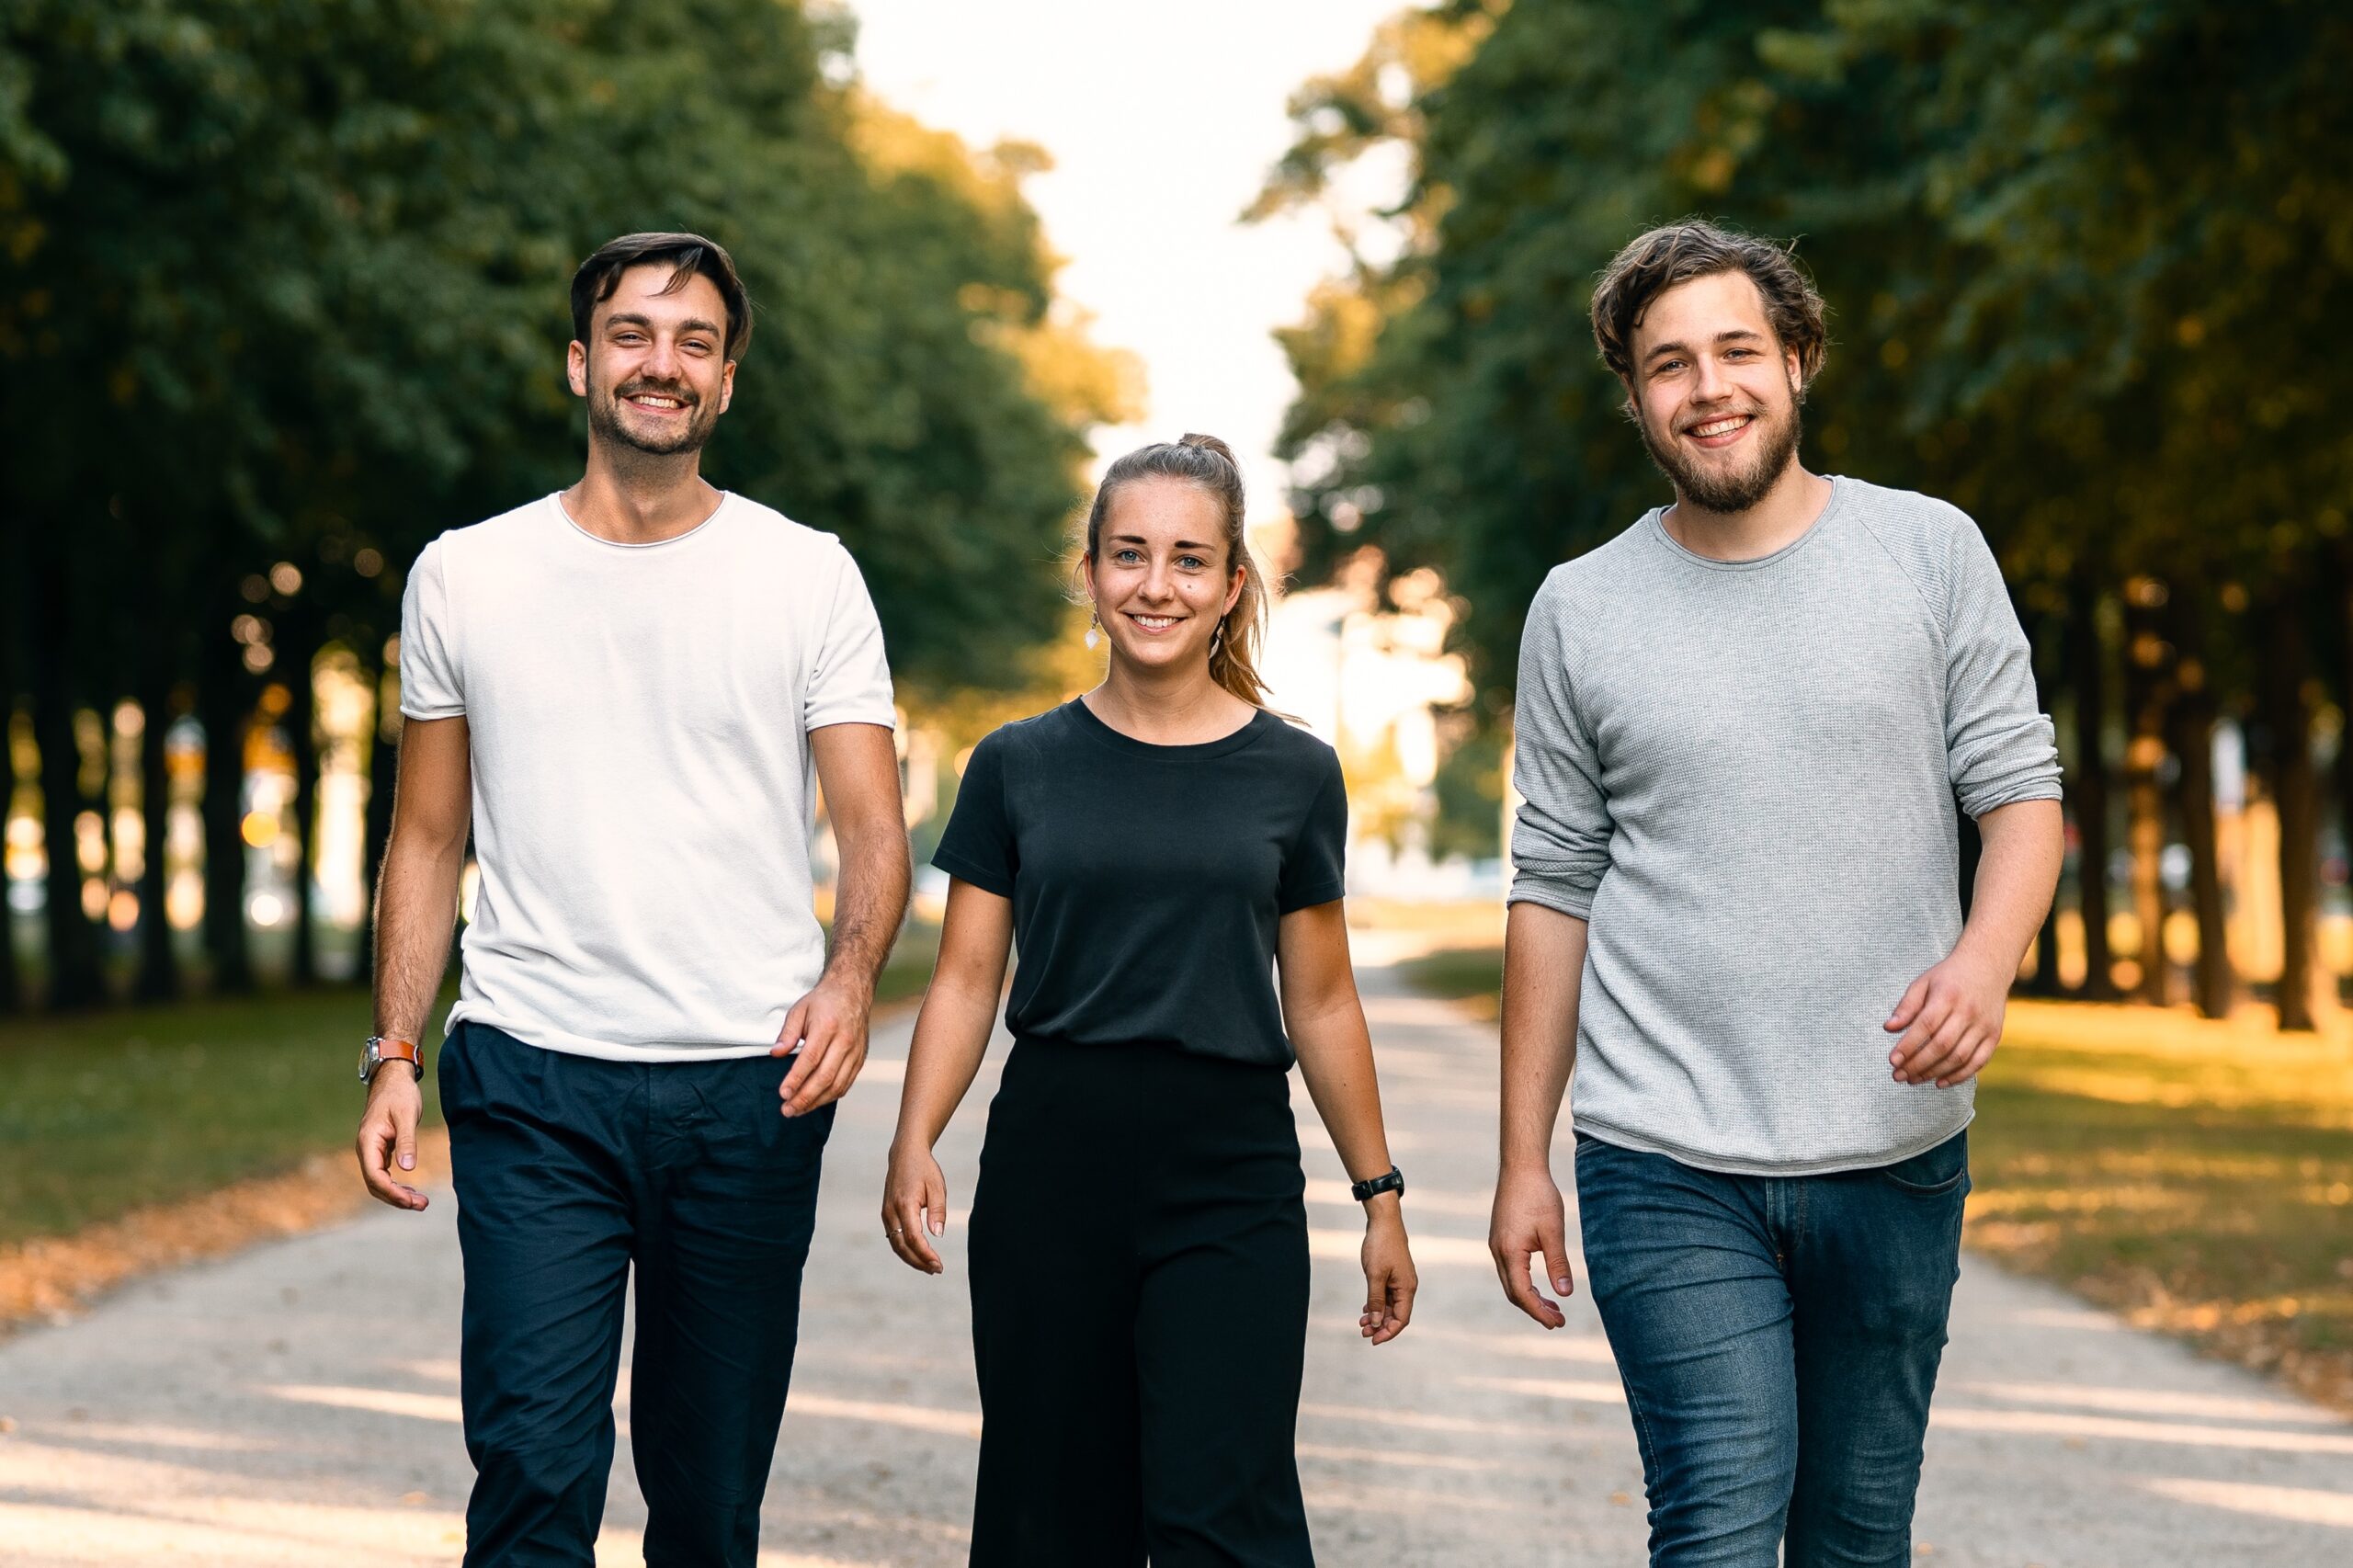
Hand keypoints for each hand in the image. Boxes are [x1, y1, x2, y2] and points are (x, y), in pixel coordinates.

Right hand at [355, 1070, 428, 1211]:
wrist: (393, 1078)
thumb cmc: (399, 1094)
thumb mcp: (406, 1115)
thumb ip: (407, 1141)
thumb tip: (408, 1169)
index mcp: (368, 1142)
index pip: (375, 1176)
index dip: (391, 1192)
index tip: (411, 1200)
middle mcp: (365, 1149)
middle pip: (375, 1184)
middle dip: (396, 1198)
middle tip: (422, 1205)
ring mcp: (371, 1150)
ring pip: (379, 1181)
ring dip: (397, 1194)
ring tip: (420, 1203)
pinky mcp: (380, 1150)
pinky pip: (384, 1174)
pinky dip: (396, 1185)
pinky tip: (411, 1190)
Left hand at [773, 971, 873, 1116]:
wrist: (853, 991)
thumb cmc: (823, 1001)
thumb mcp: (799, 1009)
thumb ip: (787, 1033)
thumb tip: (776, 1054)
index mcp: (828, 1026)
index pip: (811, 1059)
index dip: (796, 1079)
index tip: (783, 1093)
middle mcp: (845, 1041)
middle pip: (825, 1077)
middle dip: (804, 1097)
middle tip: (787, 1110)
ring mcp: (855, 1052)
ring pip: (837, 1084)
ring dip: (816, 1102)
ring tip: (798, 1110)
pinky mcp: (860, 1059)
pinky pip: (846, 1083)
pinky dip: (830, 1096)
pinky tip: (815, 1102)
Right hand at [882, 1138, 947, 1273]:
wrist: (905, 1154)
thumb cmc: (924, 1169)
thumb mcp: (937, 1186)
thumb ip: (937, 1211)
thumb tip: (937, 1235)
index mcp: (904, 1204)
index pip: (913, 1237)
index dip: (925, 1254)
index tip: (938, 1264)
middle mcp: (891, 1211)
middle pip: (901, 1246)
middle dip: (919, 1261)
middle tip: (937, 1270)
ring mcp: (886, 1213)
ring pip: (896, 1245)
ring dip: (912, 1258)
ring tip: (930, 1266)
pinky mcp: (886, 1214)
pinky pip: (894, 1238)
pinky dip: (905, 1250)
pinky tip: (919, 1254)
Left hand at [1358, 1197, 1416, 1344]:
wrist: (1384, 1222)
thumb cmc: (1380, 1246)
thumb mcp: (1375, 1275)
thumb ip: (1376, 1300)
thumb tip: (1377, 1323)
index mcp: (1406, 1288)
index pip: (1401, 1319)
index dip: (1388, 1332)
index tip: (1373, 1340)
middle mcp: (1407, 1287)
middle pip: (1396, 1315)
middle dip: (1380, 1326)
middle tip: (1362, 1331)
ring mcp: (1400, 1281)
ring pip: (1391, 1306)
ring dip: (1377, 1316)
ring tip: (1361, 1322)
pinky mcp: (1394, 1275)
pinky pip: (1387, 1296)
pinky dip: (1377, 1304)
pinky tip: (1366, 1309)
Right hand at [1490, 1163, 1572, 1328]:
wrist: (1520, 1168)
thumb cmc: (1538, 1196)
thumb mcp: (1553, 1231)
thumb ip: (1558, 1264)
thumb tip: (1566, 1293)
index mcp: (1509, 1252)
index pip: (1522, 1294)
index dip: (1539, 1312)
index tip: (1558, 1323)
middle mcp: (1498, 1251)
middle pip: (1513, 1292)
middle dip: (1535, 1309)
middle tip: (1559, 1320)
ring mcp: (1496, 1245)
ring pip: (1510, 1282)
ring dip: (1530, 1297)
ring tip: (1553, 1306)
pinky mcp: (1500, 1238)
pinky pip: (1509, 1269)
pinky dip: (1524, 1283)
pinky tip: (1540, 1283)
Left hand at [1885, 947, 2009, 1086]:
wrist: (1988, 966)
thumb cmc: (1949, 977)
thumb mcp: (1923, 982)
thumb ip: (1906, 1006)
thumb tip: (1888, 1028)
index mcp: (1948, 996)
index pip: (1926, 1025)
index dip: (1908, 1045)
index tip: (1892, 1060)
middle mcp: (1968, 1012)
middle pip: (1942, 1045)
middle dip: (1917, 1064)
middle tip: (1898, 1075)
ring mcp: (1984, 1025)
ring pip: (1959, 1057)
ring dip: (1934, 1072)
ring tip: (1914, 1079)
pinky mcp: (1994, 1035)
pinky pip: (1978, 1062)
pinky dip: (1959, 1076)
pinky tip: (1939, 1082)